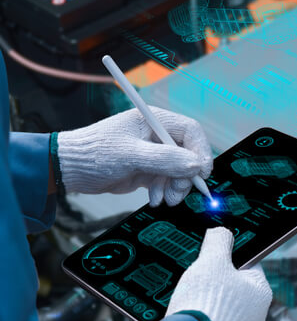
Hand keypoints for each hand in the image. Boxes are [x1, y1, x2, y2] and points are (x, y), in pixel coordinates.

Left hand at [57, 107, 211, 205]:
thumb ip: (165, 159)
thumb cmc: (93, 152)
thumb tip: (195, 165)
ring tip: (165, 200)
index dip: (201, 151)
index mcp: (154, 121)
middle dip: (186, 176)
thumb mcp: (131, 155)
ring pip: (180, 170)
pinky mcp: (148, 169)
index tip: (202, 172)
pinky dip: (165, 191)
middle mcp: (157, 135)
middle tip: (178, 192)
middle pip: (188, 154)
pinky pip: (167, 181)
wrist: (70, 169)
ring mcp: (154, 153)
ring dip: (176, 188)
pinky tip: (155, 199)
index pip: (191, 131)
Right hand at [165, 227, 272, 320]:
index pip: (250, 262)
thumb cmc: (206, 304)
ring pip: (219, 300)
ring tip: (191, 293)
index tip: (215, 252)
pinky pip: (209, 317)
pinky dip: (198, 311)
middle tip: (199, 274)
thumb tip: (221, 232)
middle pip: (232, 281)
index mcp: (262, 291)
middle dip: (213, 276)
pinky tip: (187, 309)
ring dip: (203, 294)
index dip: (229, 254)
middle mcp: (254, 312)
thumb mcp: (212, 260)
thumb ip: (219, 240)